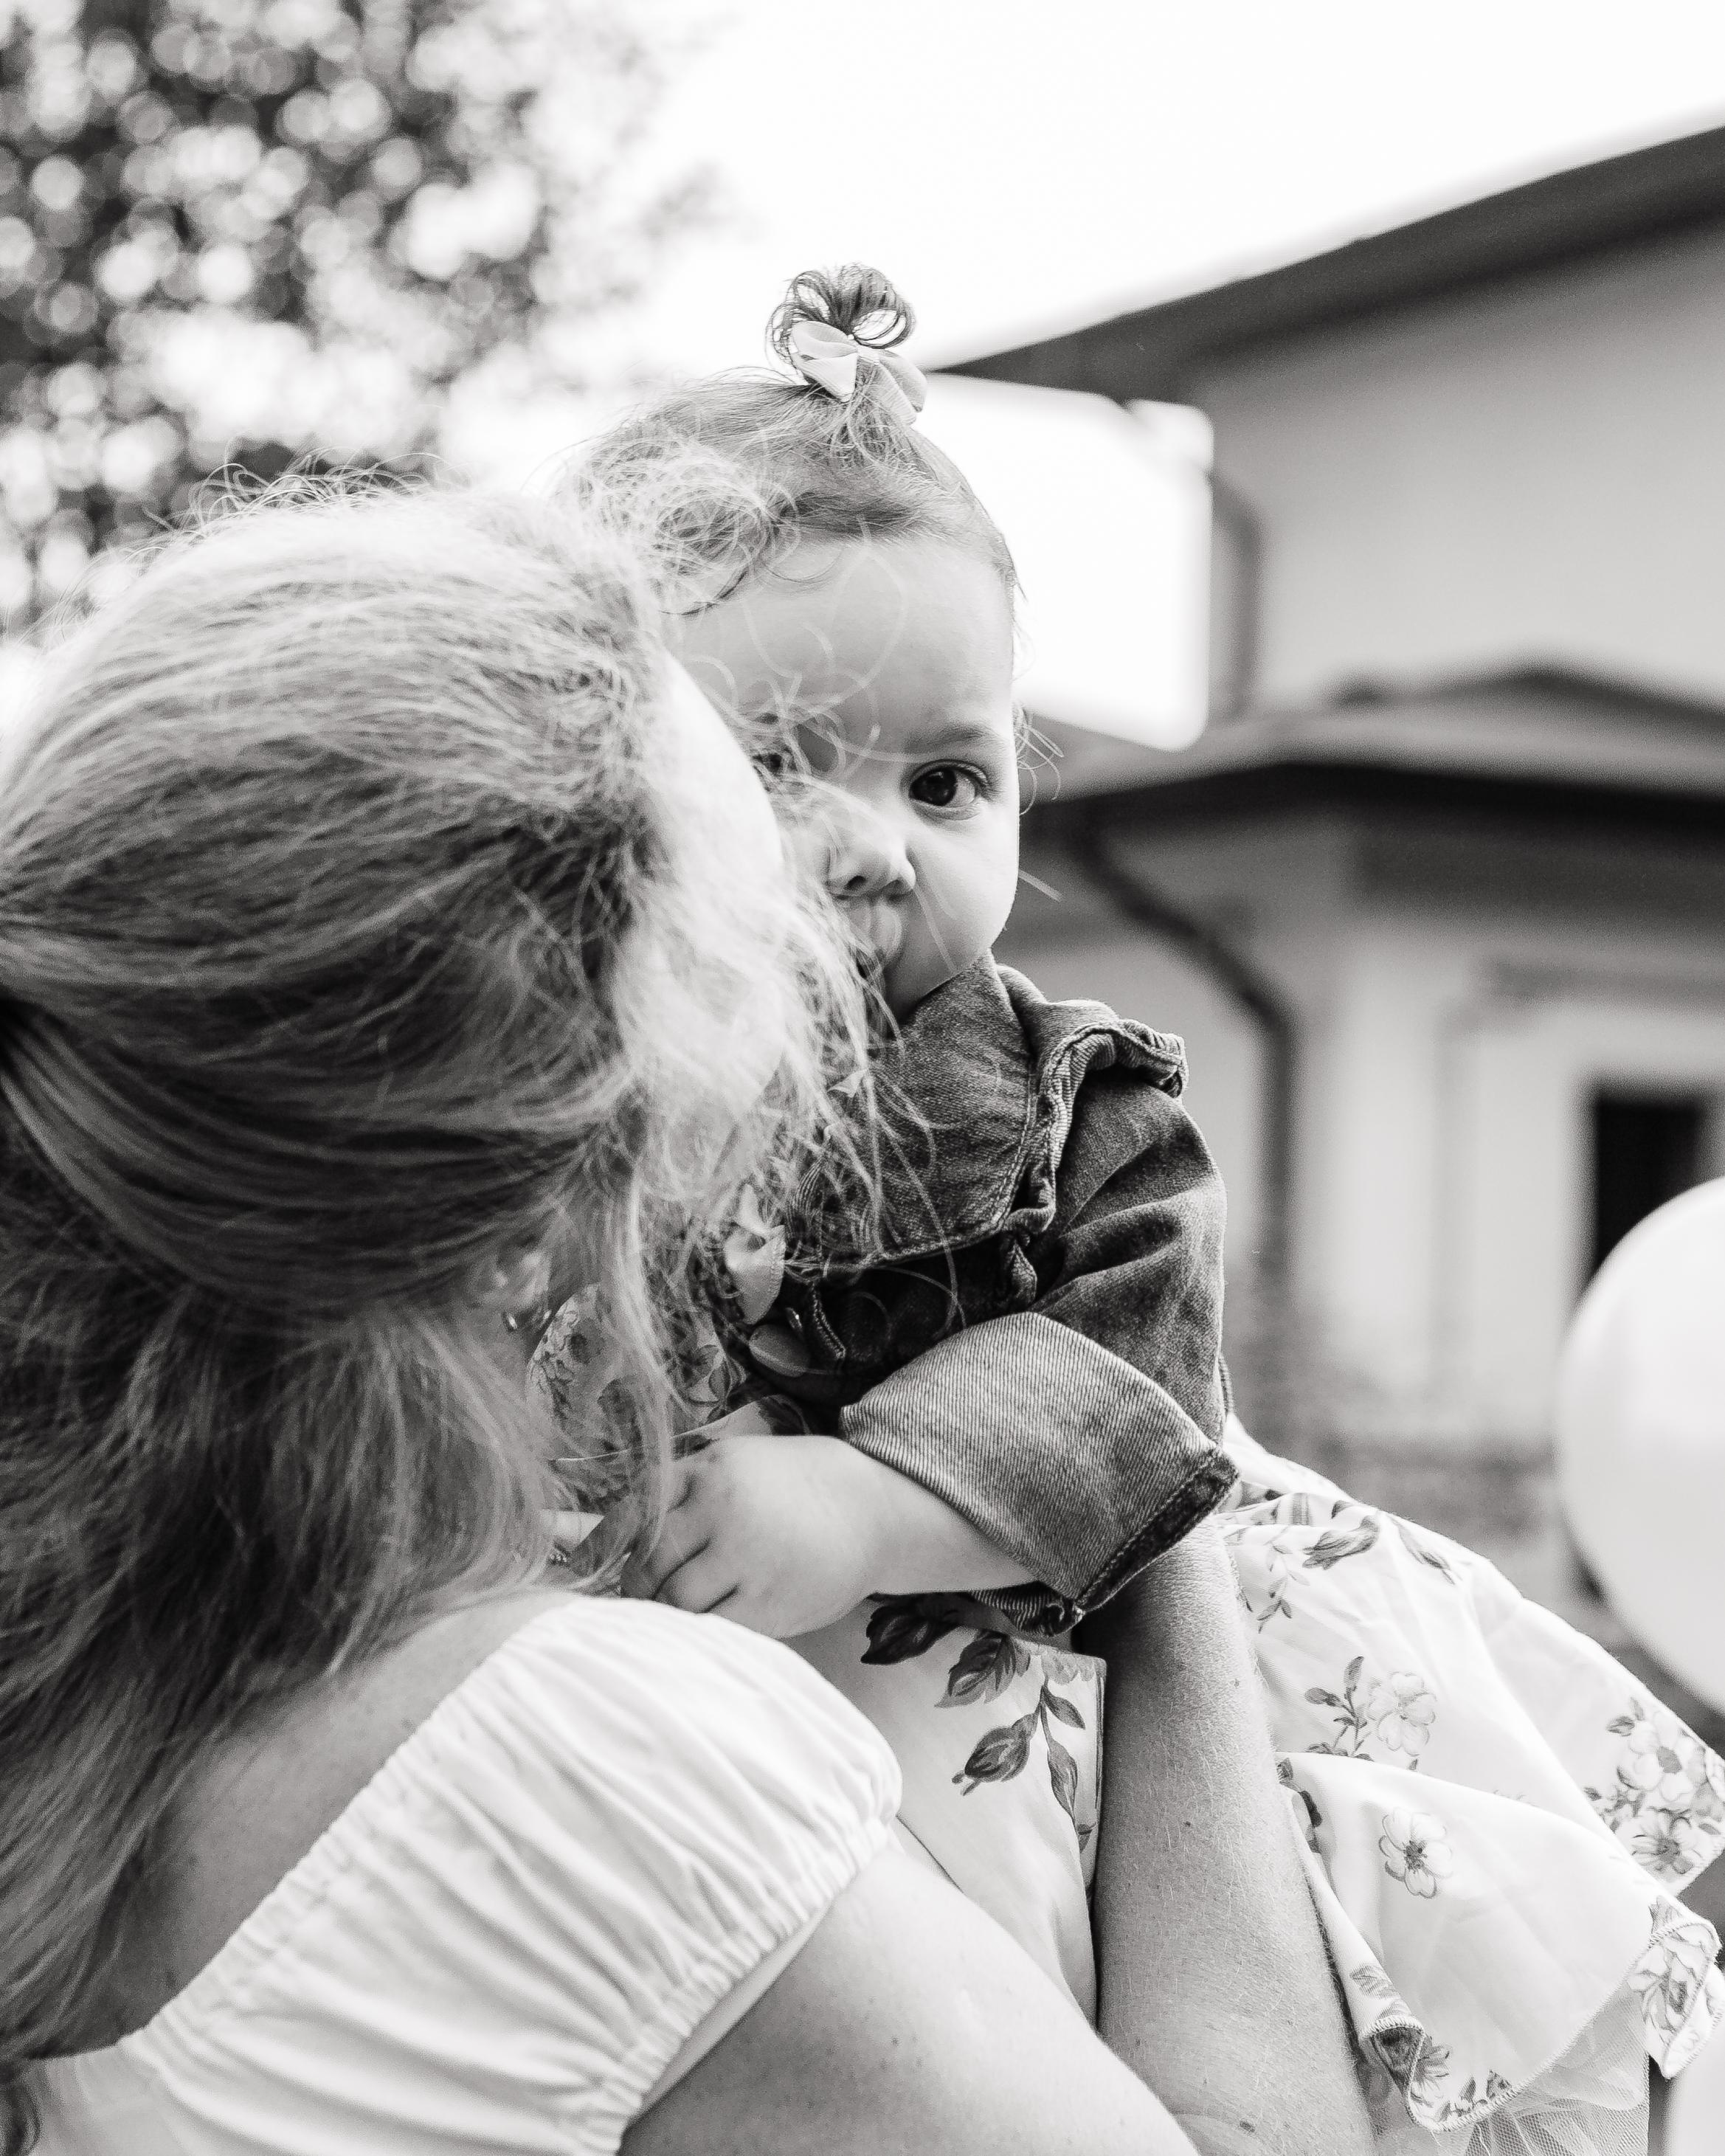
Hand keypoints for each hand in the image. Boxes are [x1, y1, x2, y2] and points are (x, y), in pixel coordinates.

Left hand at [621, 1435, 883, 1637]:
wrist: (873, 1509)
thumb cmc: (796, 1489)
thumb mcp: (738, 1466)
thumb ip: (684, 1492)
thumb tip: (610, 1536)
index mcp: (707, 1470)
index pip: (633, 1513)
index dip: (600, 1547)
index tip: (580, 1568)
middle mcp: (721, 1508)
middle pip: (648, 1563)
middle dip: (637, 1588)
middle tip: (643, 1597)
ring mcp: (745, 1555)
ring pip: (674, 1601)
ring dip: (666, 1614)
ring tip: (676, 1614)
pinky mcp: (768, 1601)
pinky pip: (712, 1629)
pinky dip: (700, 1634)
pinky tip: (707, 1627)